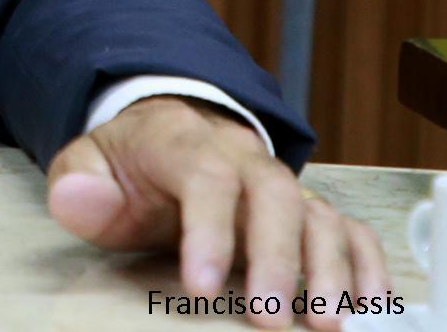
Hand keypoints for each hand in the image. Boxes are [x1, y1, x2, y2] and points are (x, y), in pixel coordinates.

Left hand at [47, 95, 388, 329]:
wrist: (162, 132)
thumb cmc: (126, 165)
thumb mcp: (87, 166)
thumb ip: (78, 185)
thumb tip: (79, 199)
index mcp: (180, 141)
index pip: (202, 176)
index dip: (207, 230)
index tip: (201, 287)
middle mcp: (239, 155)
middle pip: (272, 192)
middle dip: (276, 256)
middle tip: (269, 317)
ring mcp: (278, 179)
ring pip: (316, 210)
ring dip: (328, 266)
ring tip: (326, 322)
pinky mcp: (306, 206)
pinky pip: (348, 223)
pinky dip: (365, 259)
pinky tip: (369, 302)